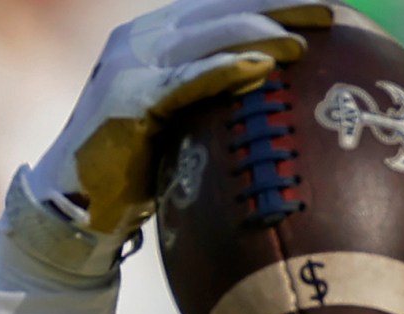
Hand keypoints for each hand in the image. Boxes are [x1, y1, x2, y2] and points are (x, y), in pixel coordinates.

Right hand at [25, 0, 338, 239]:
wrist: (75, 204)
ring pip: (205, 38)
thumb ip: (215, 94)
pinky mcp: (126, 100)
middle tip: (327, 12)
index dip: (268, 2)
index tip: (321, 6)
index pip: (219, 7)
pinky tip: (261, 67)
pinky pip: (184, 81)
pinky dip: (223, 70)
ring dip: (259, 34)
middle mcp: (141, 40)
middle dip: (276, 7)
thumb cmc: (139, 168)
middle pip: (218, 12)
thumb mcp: (183, 119)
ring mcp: (130, 66)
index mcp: (156, 37)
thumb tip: (278, 93)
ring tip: (303, 40)